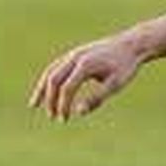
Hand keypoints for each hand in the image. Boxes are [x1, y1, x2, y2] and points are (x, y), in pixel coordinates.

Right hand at [29, 33, 144, 120]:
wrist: (131, 45)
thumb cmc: (125, 66)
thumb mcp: (115, 85)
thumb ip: (97, 98)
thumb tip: (78, 112)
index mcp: (85, 65)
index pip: (67, 88)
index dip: (63, 105)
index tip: (64, 119)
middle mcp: (75, 57)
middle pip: (54, 79)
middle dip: (50, 99)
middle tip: (52, 117)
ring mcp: (73, 54)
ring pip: (51, 72)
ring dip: (42, 90)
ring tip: (34, 105)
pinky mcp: (75, 55)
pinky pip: (56, 68)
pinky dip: (48, 80)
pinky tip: (47, 92)